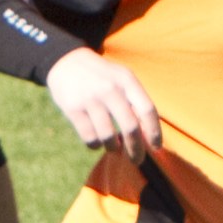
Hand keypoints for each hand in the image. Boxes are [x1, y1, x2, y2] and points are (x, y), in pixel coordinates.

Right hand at [45, 47, 159, 161]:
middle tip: (137, 159)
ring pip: (108, 136)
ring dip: (113, 148)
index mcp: (126, 80)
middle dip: (136, 149)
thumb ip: (136, 102)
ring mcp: (90, 99)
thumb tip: (148, 137)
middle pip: (130, 127)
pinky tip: (96, 142)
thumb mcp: (122, 79)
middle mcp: (110, 89)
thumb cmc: (102, 77)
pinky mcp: (73, 109)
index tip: (156, 148)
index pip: (147, 110)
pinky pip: (89, 138)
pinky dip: (95, 145)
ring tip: (113, 148)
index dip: (154, 132)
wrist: (67, 62)